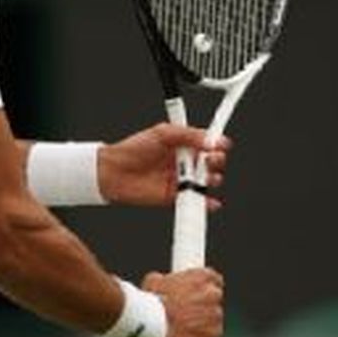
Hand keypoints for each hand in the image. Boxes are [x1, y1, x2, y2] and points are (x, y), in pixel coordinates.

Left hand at [99, 123, 228, 208]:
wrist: (114, 171)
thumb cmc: (133, 149)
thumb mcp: (162, 133)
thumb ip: (188, 135)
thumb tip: (210, 140)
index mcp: (182, 143)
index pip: (206, 143)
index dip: (217, 143)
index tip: (223, 145)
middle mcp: (183, 161)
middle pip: (210, 162)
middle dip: (216, 161)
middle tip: (210, 161)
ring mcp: (180, 179)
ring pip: (205, 181)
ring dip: (211, 180)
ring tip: (204, 178)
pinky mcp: (174, 197)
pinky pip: (194, 200)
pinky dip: (205, 203)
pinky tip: (208, 201)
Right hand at [144, 268, 223, 336]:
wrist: (152, 324)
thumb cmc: (152, 301)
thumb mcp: (154, 281)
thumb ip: (165, 280)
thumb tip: (161, 282)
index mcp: (200, 277)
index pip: (213, 277)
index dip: (206, 283)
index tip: (199, 289)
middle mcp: (211, 294)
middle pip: (215, 296)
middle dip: (205, 301)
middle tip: (189, 307)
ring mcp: (214, 315)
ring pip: (214, 316)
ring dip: (205, 319)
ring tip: (187, 324)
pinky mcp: (213, 333)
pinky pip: (212, 333)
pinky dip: (204, 335)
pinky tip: (190, 335)